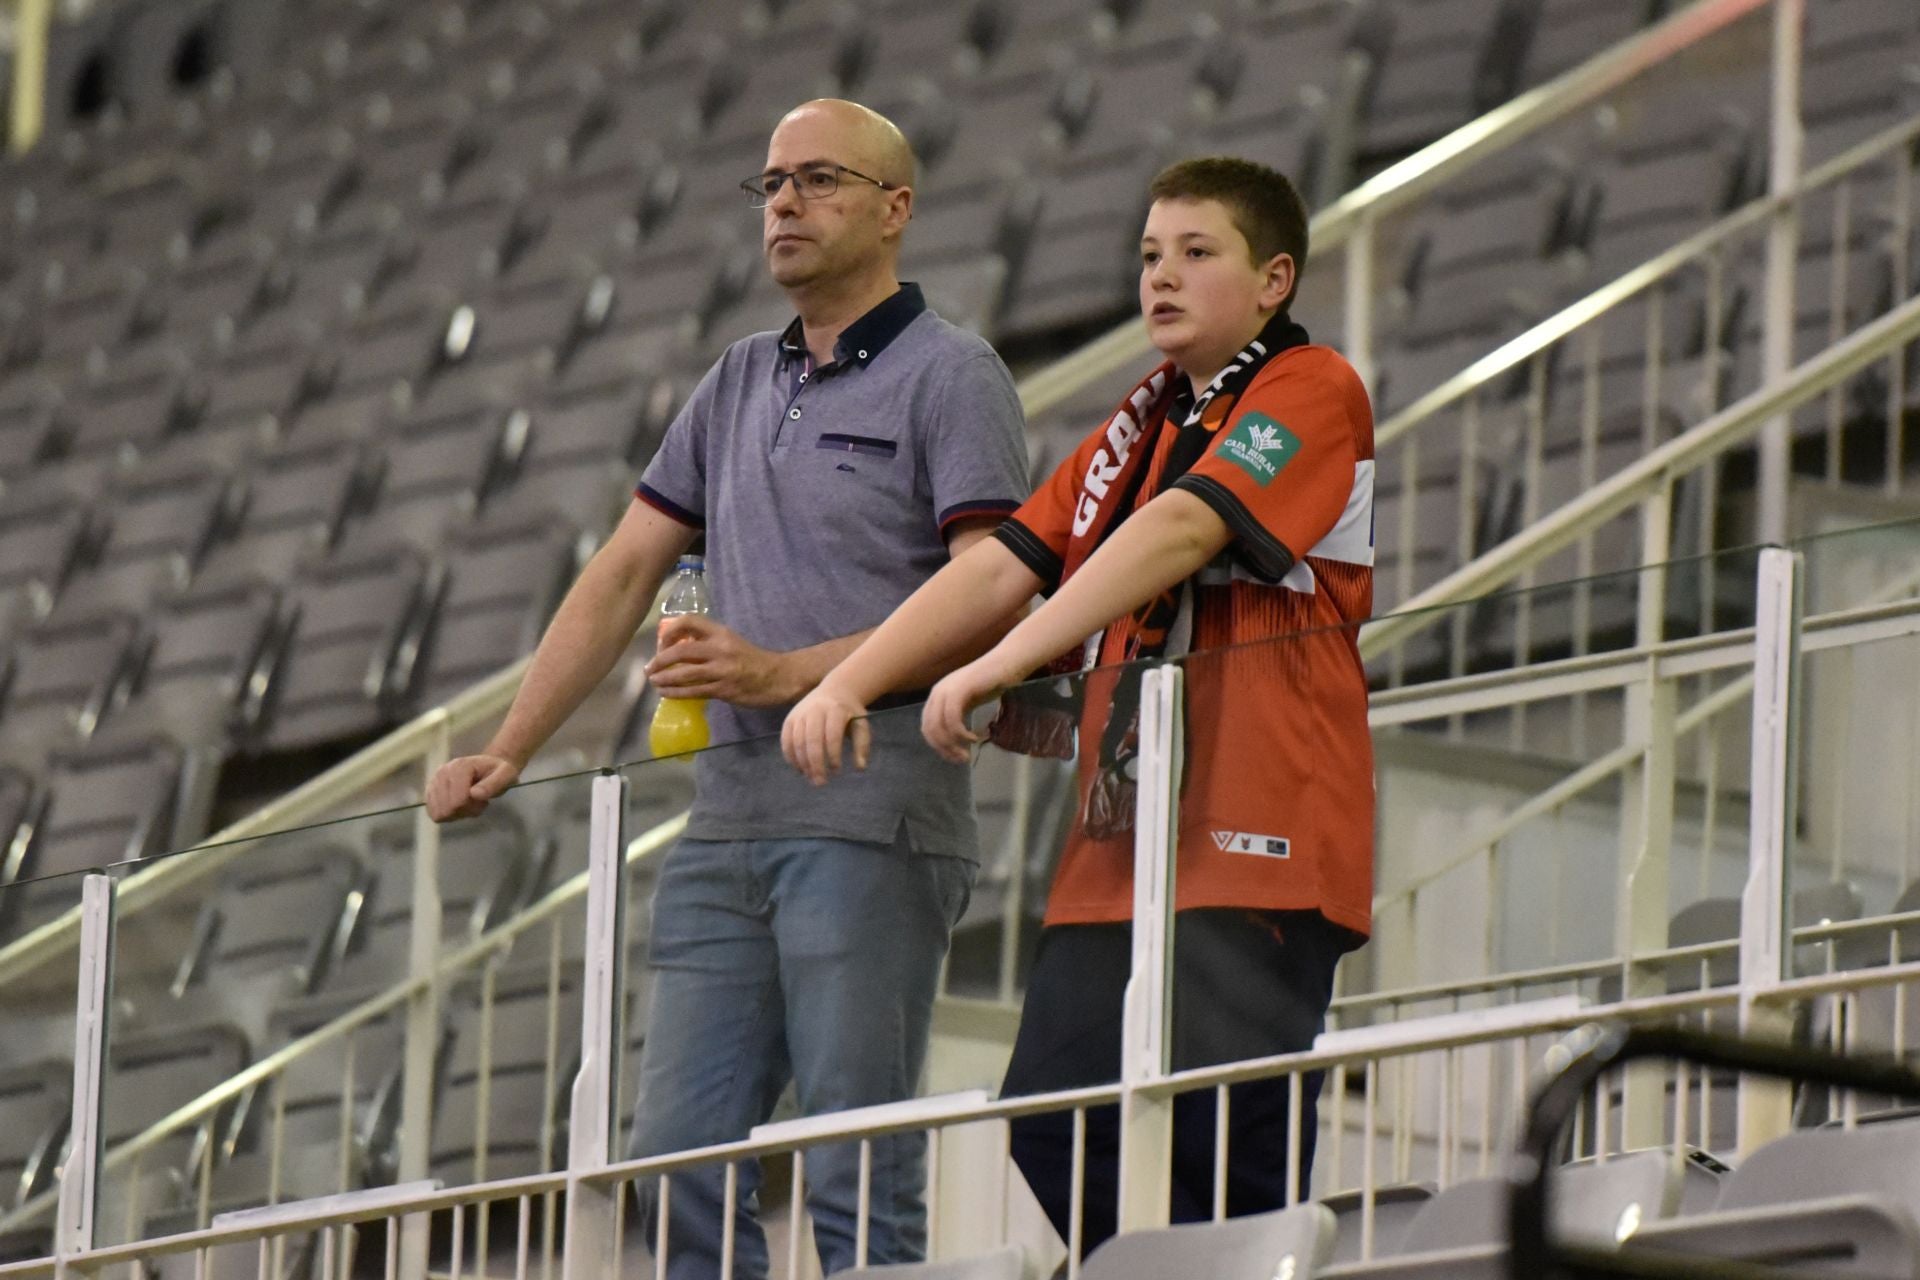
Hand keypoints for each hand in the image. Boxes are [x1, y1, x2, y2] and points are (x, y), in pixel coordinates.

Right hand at [426, 754, 520, 821]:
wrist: (485, 768)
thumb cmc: (496, 772)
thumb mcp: (506, 774)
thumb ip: (494, 784)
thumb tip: (474, 794)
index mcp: (460, 766)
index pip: (458, 800)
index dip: (473, 807)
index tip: (483, 801)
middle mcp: (442, 772)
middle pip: (448, 808)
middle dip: (465, 811)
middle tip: (476, 803)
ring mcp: (433, 781)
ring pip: (440, 813)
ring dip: (456, 814)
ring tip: (468, 803)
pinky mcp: (430, 791)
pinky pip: (433, 813)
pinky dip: (447, 815)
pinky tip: (458, 806)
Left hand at [645, 616, 798, 707]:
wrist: (778, 677)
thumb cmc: (753, 659)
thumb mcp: (731, 642)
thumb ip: (708, 643)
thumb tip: (678, 651)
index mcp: (721, 633)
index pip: (689, 621)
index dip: (670, 631)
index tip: (661, 643)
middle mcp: (720, 648)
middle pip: (680, 651)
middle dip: (659, 661)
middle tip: (649, 669)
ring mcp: (722, 670)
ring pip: (684, 674)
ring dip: (664, 679)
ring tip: (654, 682)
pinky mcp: (724, 689)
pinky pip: (693, 691)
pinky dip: (676, 693)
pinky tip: (666, 694)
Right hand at [781, 683, 873, 785]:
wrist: (835, 690)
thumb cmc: (849, 713)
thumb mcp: (861, 725)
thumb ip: (862, 746)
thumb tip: (859, 769)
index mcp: (835, 710)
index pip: (832, 736)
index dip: (833, 755)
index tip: (837, 771)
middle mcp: (814, 710)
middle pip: (811, 740)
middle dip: (815, 764)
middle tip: (820, 782)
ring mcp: (799, 713)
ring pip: (797, 741)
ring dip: (802, 763)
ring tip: (811, 778)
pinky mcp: (789, 718)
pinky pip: (786, 740)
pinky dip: (791, 757)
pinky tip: (800, 769)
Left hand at [922, 655, 1013, 763]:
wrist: (1007, 663)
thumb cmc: (991, 682)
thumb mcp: (969, 703)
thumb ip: (957, 717)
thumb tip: (952, 741)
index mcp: (936, 696)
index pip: (927, 728)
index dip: (938, 746)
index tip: (954, 757)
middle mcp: (937, 692)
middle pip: (930, 729)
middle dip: (944, 749)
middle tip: (961, 759)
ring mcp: (947, 690)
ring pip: (939, 727)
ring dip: (952, 745)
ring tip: (967, 754)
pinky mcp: (960, 689)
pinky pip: (953, 719)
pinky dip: (961, 733)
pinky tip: (975, 738)